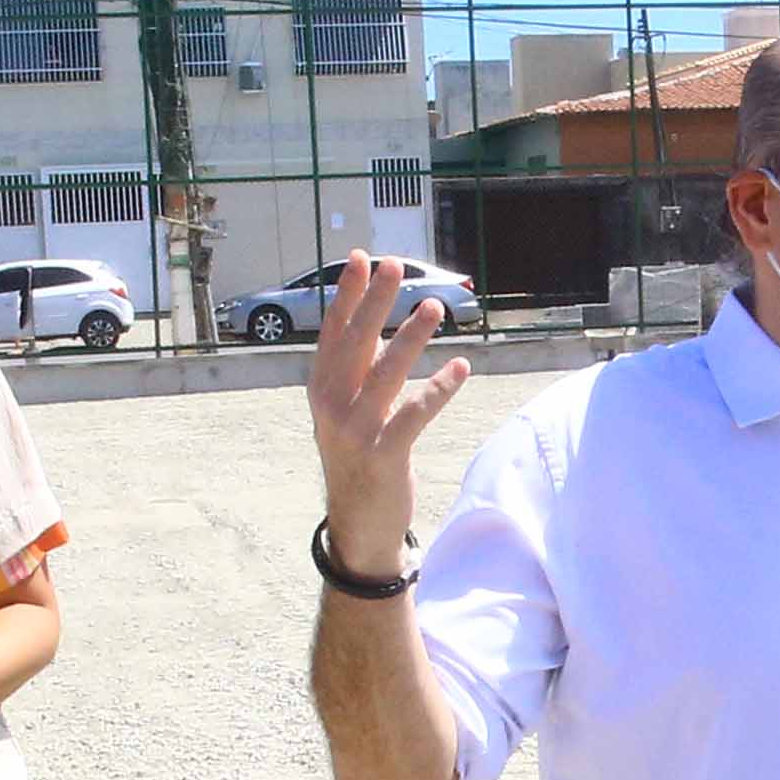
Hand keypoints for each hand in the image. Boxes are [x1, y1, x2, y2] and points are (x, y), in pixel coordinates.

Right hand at [301, 251, 470, 555]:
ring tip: (433, 307)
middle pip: (355, 344)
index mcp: (321, 389)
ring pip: (385, 375)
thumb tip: (376, 324)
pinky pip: (413, 415)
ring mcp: (355, 431)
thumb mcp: (346, 410)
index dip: (348, 294)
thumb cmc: (357, 455)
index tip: (362, 258)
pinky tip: (459, 367)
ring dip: (410, 338)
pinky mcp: (383, 455)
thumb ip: (359, 371)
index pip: (334, 332)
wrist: (357, 521)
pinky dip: (438, 390)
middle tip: (395, 266)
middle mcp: (332, 406)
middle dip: (375, 301)